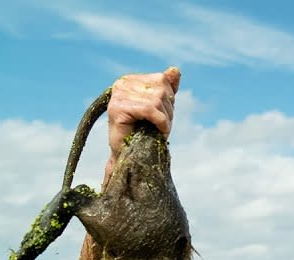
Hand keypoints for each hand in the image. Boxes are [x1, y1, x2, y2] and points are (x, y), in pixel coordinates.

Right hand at [103, 66, 180, 181]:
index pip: (162, 80)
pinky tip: (159, 131)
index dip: (169, 100)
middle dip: (168, 111)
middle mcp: (122, 84)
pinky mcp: (118, 108)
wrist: (130, 155)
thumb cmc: (145, 131)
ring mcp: (118, 95)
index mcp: (130, 80)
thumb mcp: (161, 107)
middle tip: (160, 125)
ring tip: (157, 129)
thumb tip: (175, 70)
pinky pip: (151, 110)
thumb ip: (167, 88)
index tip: (163, 115)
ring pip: (157, 100)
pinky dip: (161, 122)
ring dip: (165, 119)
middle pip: (161, 90)